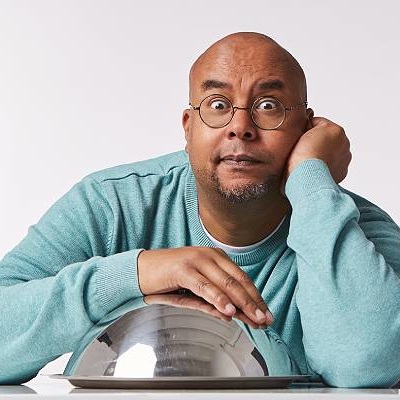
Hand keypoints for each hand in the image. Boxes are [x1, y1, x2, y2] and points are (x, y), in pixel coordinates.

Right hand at [137, 247, 273, 326]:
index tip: (266, 314)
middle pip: (239, 281)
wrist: (140, 271)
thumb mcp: (195, 292)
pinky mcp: (183, 268)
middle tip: (265, 320)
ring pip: (226, 283)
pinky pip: (205, 287)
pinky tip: (228, 311)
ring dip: (242, 303)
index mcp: (216, 258)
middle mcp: (210, 256)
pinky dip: (218, 299)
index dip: (256, 298)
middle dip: (254, 303)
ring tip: (253, 319)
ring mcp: (197, 260)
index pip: (242, 279)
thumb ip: (213, 301)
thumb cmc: (168, 280)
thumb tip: (232, 315)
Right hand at [284, 116, 351, 183]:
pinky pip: (333, 165)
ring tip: (309, 161)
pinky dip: (326, 166)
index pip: (319, 123)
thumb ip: (307, 127)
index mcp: (336, 130)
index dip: (307, 129)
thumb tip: (307, 129)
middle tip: (304, 150)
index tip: (300, 138)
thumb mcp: (301, 131)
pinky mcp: (342, 172)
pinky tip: (315, 168)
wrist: (306, 178)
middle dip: (317, 142)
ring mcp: (345, 158)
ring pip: (331, 151)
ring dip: (322, 154)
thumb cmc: (302, 157)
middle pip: (327, 138)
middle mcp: (344, 143)